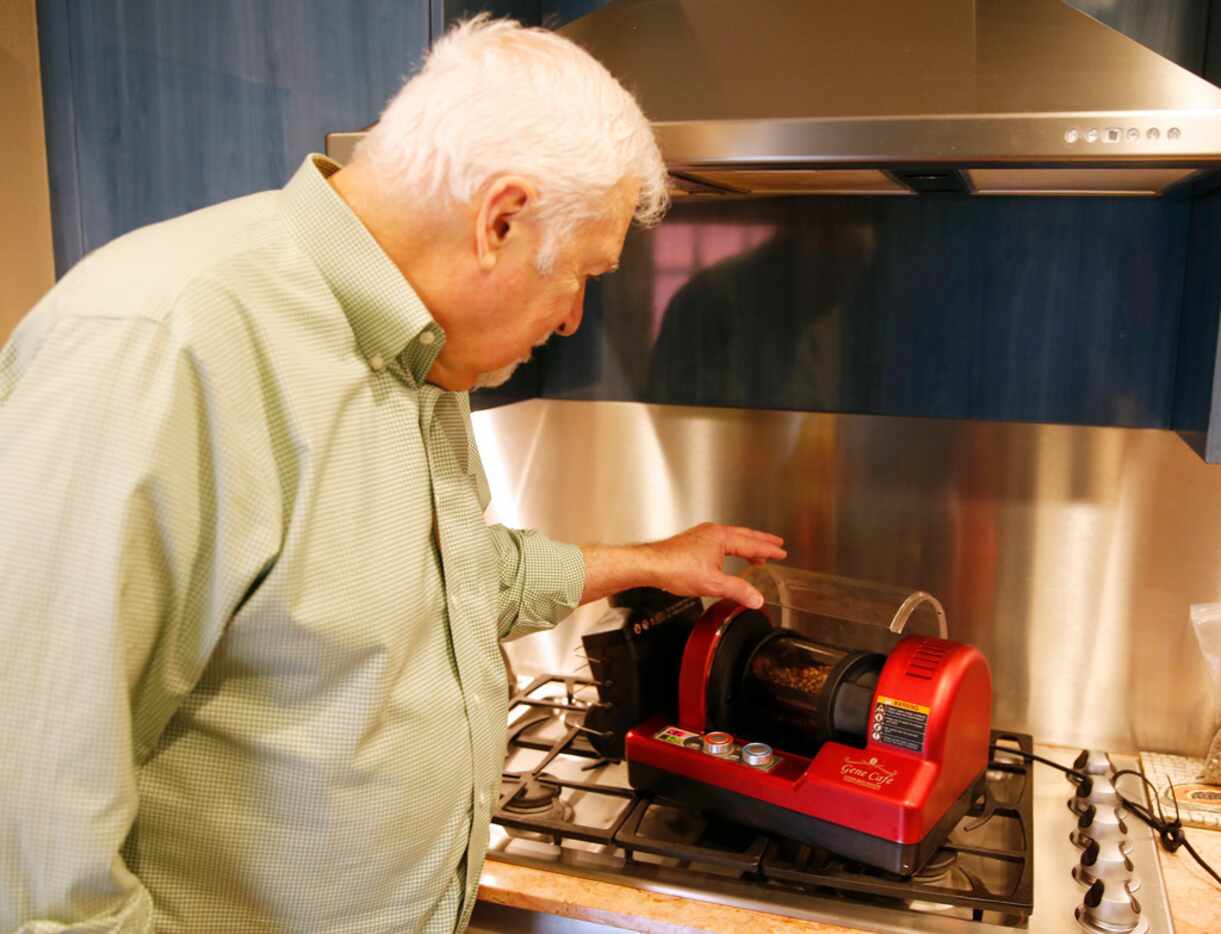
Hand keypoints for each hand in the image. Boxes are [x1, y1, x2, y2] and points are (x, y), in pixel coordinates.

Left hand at [580, 523, 785, 607]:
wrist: (650, 565)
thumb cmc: (675, 568)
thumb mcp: (712, 584)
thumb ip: (737, 591)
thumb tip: (756, 598)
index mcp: (721, 538)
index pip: (752, 544)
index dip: (769, 549)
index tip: (781, 551)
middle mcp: (712, 532)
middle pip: (744, 535)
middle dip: (761, 541)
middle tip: (775, 543)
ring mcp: (702, 535)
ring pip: (731, 538)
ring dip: (746, 545)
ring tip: (756, 555)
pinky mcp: (693, 542)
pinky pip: (720, 541)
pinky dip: (732, 548)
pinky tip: (728, 558)